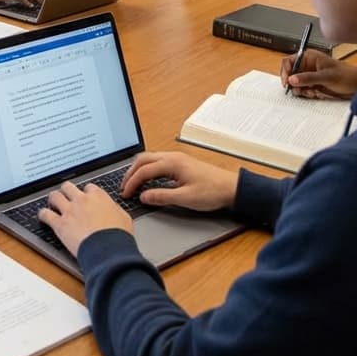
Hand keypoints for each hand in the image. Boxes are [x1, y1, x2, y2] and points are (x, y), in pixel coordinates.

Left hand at [38, 181, 132, 256]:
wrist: (109, 250)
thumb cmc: (119, 236)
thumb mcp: (123, 218)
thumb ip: (113, 209)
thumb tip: (111, 210)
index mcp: (98, 196)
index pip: (88, 187)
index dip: (86, 193)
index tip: (86, 198)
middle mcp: (81, 199)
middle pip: (68, 186)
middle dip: (66, 191)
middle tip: (66, 197)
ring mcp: (69, 210)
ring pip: (54, 196)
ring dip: (53, 200)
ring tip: (53, 204)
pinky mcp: (60, 224)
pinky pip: (45, 214)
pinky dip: (43, 215)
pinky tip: (43, 217)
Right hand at [119, 151, 237, 211]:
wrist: (232, 187)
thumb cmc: (211, 192)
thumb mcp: (186, 198)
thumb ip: (162, 196)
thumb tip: (144, 196)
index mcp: (171, 163)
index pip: (144, 171)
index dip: (132, 182)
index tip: (125, 193)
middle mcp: (172, 156)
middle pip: (143, 160)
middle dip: (130, 172)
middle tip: (124, 186)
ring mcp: (176, 157)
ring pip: (149, 158)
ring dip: (138, 169)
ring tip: (132, 182)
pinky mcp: (181, 162)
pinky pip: (157, 160)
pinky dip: (147, 168)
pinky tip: (148, 178)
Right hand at [280, 48, 356, 99]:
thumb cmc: (346, 76)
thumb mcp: (326, 77)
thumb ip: (308, 78)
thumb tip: (291, 80)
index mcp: (309, 57)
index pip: (289, 61)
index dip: (285, 71)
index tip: (287, 82)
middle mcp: (307, 65)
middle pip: (291, 73)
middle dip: (294, 83)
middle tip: (300, 91)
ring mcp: (310, 75)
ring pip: (296, 82)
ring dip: (301, 89)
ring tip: (312, 92)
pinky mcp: (314, 84)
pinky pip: (303, 89)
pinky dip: (307, 93)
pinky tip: (315, 93)